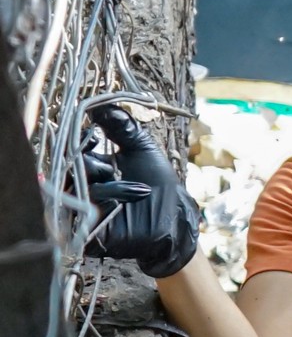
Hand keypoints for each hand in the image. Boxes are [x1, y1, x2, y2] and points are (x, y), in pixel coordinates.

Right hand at [83, 106, 199, 277]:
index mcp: (92, 166)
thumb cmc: (160, 183)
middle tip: (113, 168)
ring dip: (106, 186)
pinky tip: (131, 197)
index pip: (71, 151)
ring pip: (77, 192)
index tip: (96, 137)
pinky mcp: (89, 233)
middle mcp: (83, 187)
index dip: (78, 143)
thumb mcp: (142, 149)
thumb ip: (122, 127)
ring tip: (138, 188)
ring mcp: (84, 210)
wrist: (176, 217)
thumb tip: (102, 104)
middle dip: (91, 166)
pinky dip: (108, 202)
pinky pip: (84, 216)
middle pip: (69, 171)